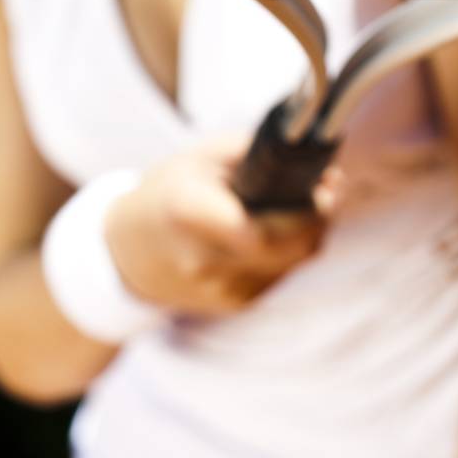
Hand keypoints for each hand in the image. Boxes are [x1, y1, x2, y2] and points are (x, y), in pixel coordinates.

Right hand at [104, 132, 343, 316]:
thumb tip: (313, 156)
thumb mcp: (202, 157)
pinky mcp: (235, 304)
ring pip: (293, 263)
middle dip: (320, 217)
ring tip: (301, 203)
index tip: (328, 183)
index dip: (307, 210)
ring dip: (308, 233)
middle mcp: (205, 259)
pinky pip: (280, 275)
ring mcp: (221, 290)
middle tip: (329, 188)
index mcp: (189, 213)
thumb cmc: (168, 193)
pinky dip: (288, 251)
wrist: (128, 253)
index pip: (264, 228)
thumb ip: (255, 153)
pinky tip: (277, 228)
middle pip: (291, 248)